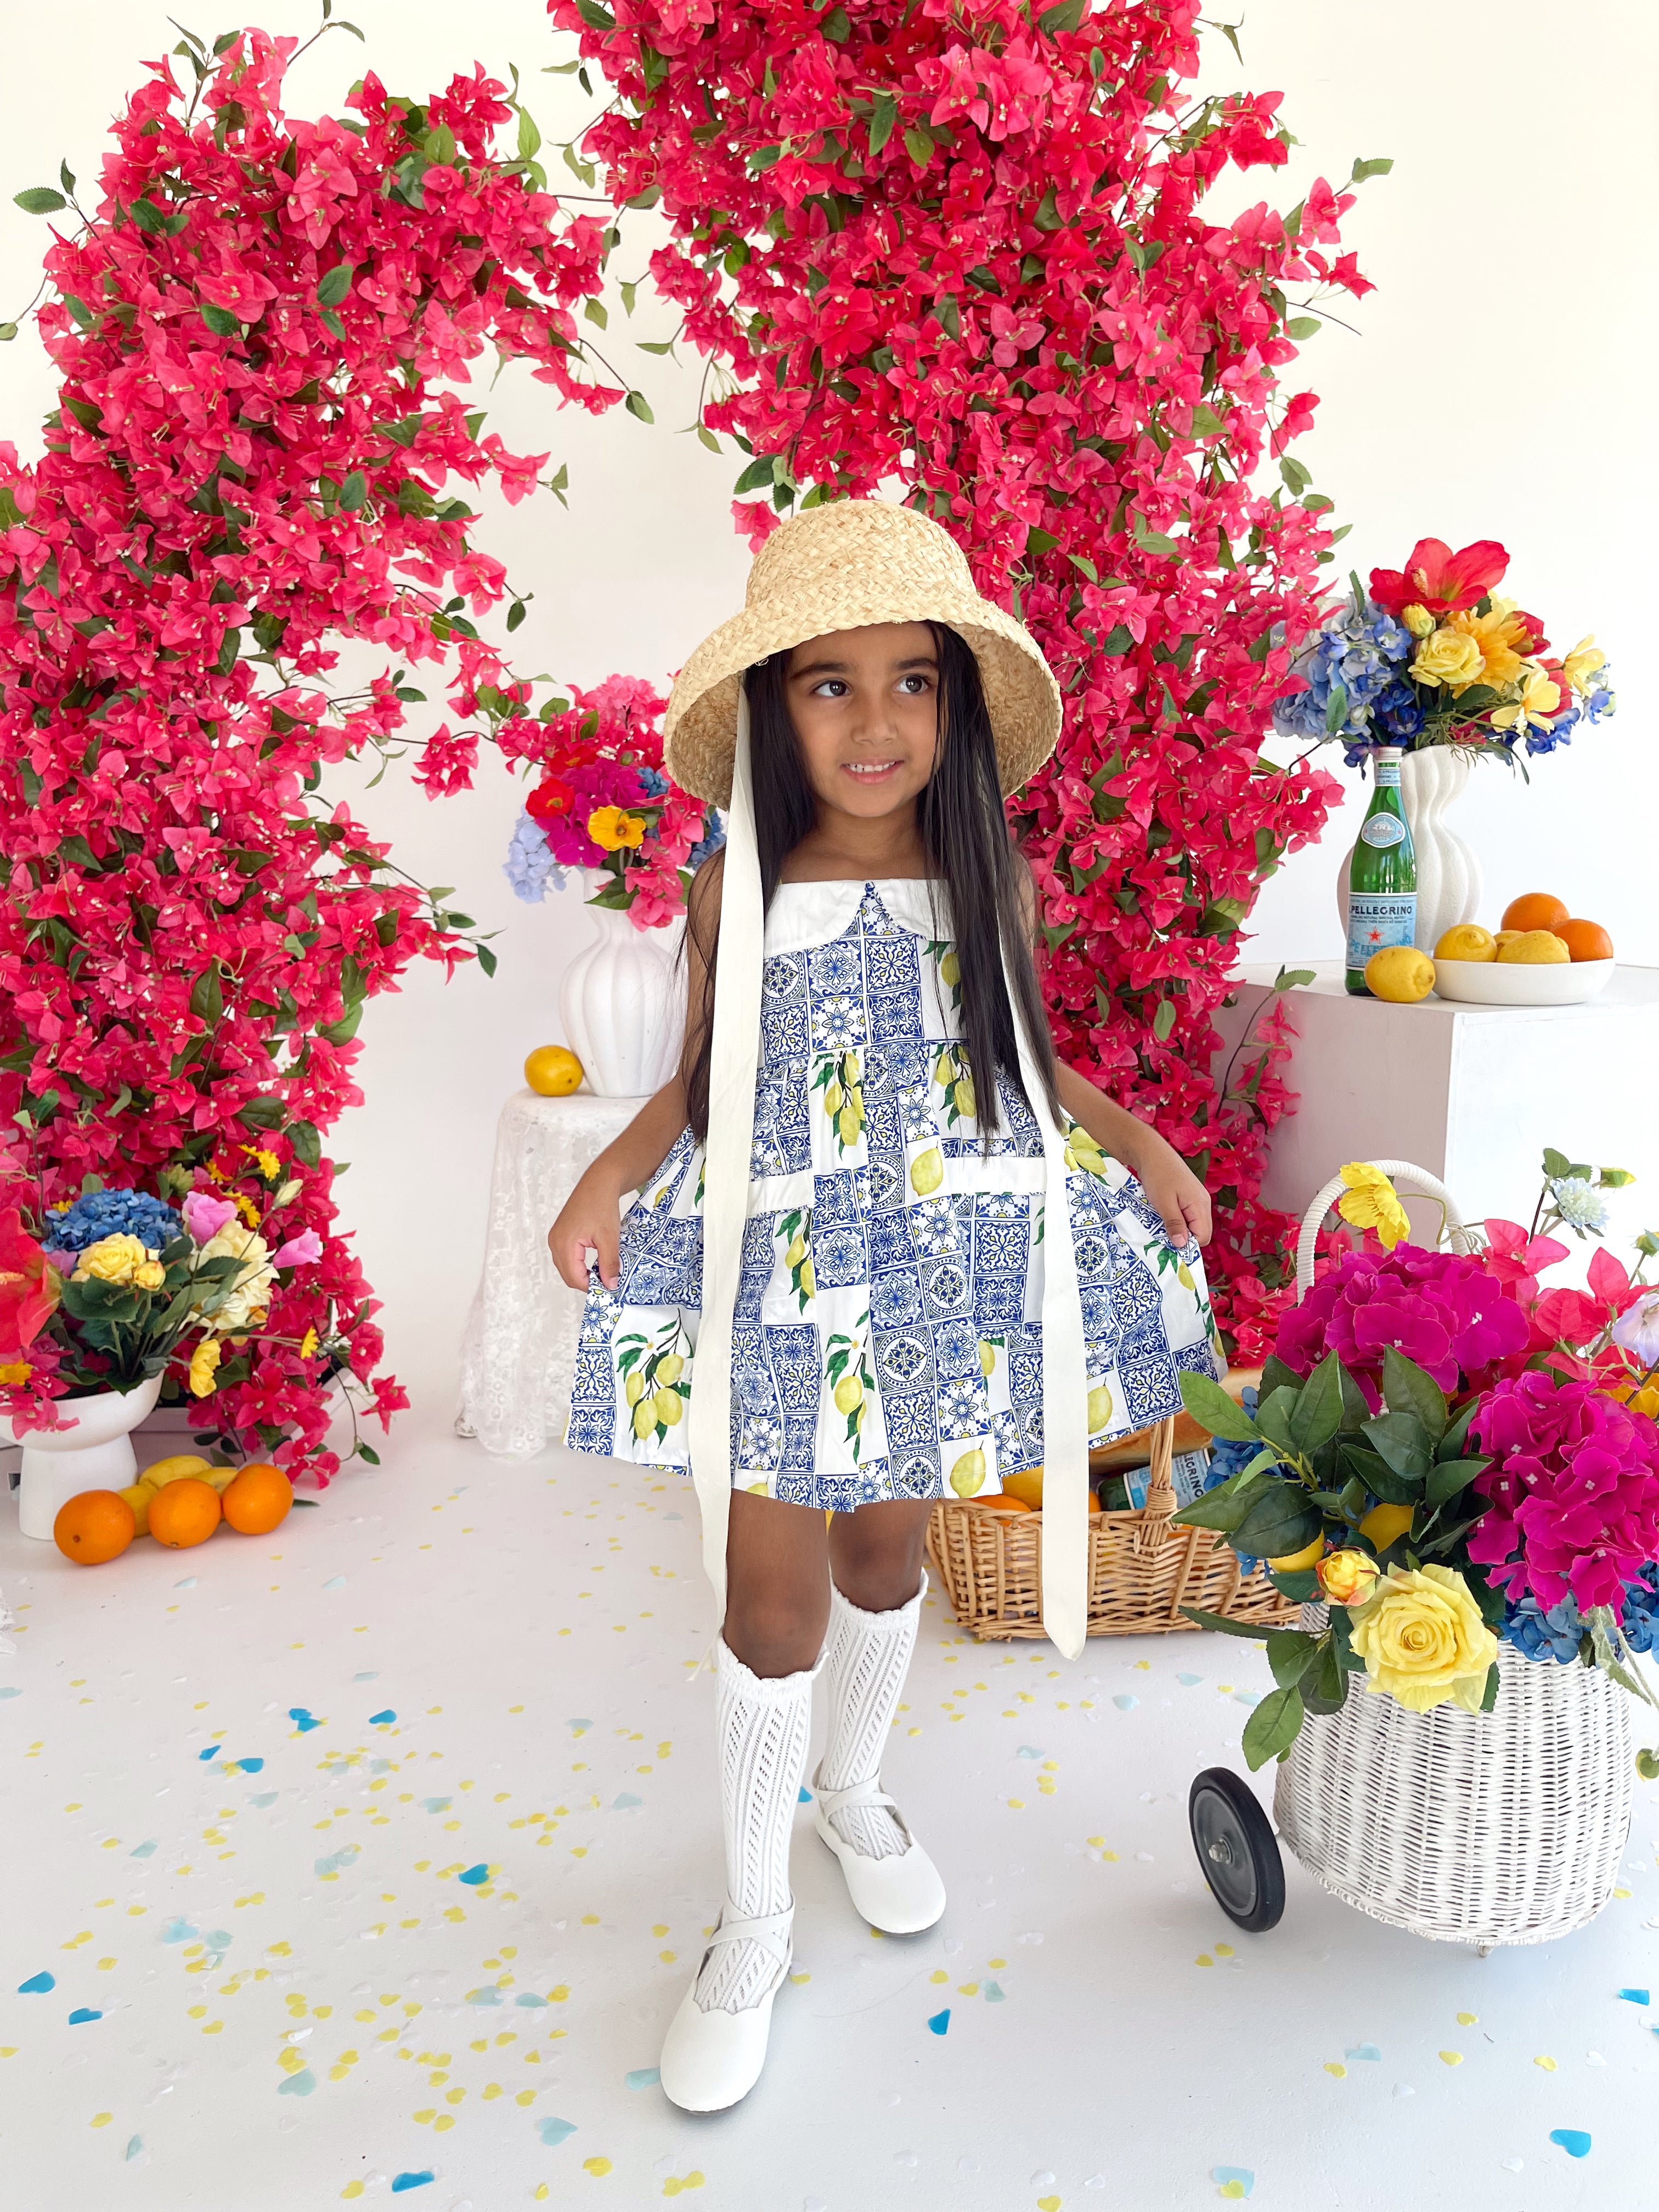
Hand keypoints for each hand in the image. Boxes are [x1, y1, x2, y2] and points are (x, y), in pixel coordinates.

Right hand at [547, 1171, 622, 1291]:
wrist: (598, 1183)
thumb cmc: (603, 1206)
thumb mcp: (610, 1237)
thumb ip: (609, 1263)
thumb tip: (611, 1286)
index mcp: (564, 1243)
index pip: (574, 1278)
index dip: (591, 1286)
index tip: (609, 1287)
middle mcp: (555, 1242)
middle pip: (567, 1275)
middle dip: (586, 1282)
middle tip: (607, 1282)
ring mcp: (555, 1238)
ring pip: (566, 1267)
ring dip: (582, 1274)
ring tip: (602, 1272)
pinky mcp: (559, 1234)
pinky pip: (566, 1257)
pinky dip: (578, 1264)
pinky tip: (593, 1262)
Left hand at [1125, 1131, 1211, 1248]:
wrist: (1151, 1151)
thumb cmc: (1157, 1175)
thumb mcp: (1163, 1202)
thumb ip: (1174, 1224)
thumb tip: (1183, 1246)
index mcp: (1200, 1205)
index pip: (1203, 1237)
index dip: (1188, 1244)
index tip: (1169, 1244)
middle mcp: (1204, 1202)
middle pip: (1200, 1232)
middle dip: (1184, 1238)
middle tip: (1162, 1235)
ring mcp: (1198, 1198)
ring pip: (1193, 1224)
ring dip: (1179, 1228)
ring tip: (1161, 1225)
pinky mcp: (1189, 1195)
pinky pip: (1188, 1215)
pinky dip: (1177, 1219)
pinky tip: (1163, 1215)